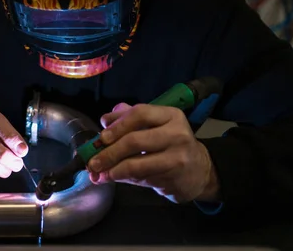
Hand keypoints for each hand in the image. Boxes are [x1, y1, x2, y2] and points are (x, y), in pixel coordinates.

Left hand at [87, 103, 219, 202]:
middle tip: (93, 161)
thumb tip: (106, 120)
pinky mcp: (173, 180)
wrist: (200, 170)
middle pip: (135, 140)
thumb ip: (131, 118)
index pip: (140, 114)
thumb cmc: (171, 143)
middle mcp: (177, 134)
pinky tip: (112, 178)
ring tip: (99, 174)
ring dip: (113, 170)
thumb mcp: (156, 125)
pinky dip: (122, 179)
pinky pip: (141, 179)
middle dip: (109, 152)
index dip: (117, 125)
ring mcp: (177, 158)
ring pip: (136, 164)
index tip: (101, 136)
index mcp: (171, 115)